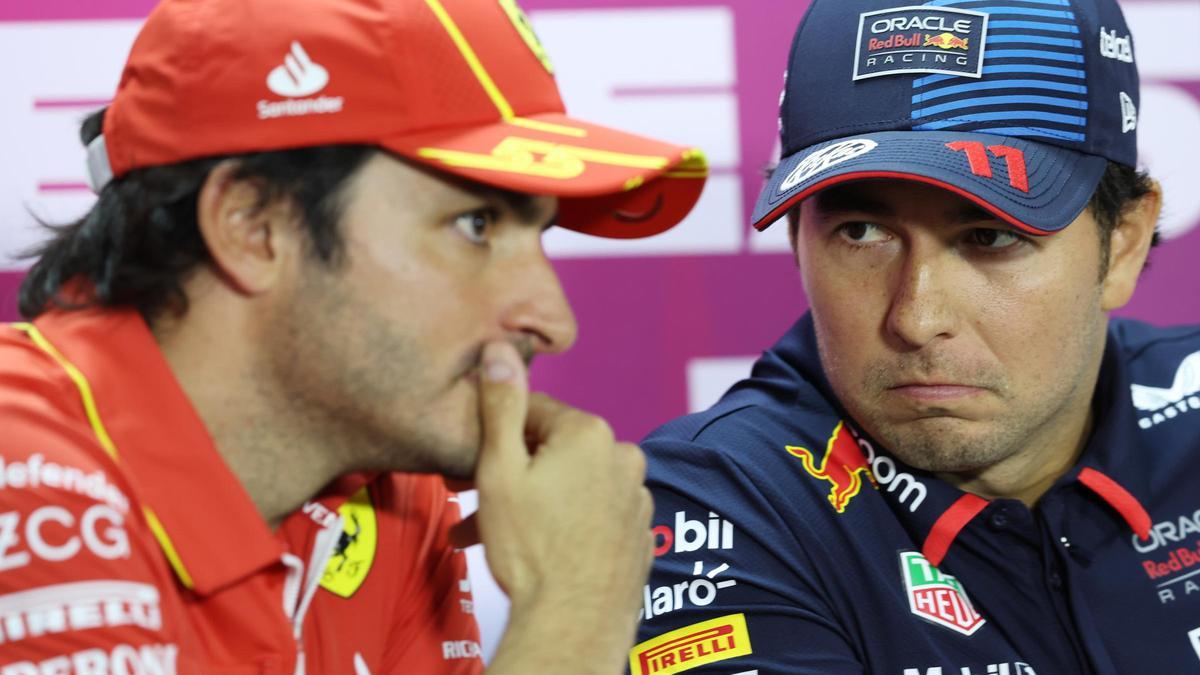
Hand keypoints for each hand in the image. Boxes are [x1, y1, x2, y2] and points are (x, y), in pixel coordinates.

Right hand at [471, 341, 653, 670]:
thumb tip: (500, 348)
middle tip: (475, 505)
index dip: (498, 438)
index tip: (475, 465)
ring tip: (501, 537)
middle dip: (514, 474)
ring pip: (574, 485)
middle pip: (555, 451)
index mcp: (589, 433)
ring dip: (538, 502)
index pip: (532, 413)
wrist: (574, 624)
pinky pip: (596, 515)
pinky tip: (543, 550)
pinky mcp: (640, 533)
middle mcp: (624, 456)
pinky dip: (569, 524)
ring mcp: (637, 497)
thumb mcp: (499, 469)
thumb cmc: (531, 549)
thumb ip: (501, 405)